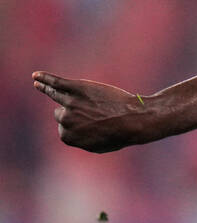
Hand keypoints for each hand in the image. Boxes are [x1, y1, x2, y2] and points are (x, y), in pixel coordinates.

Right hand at [33, 71, 148, 152]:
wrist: (134, 120)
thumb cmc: (120, 134)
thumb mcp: (98, 145)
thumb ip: (81, 140)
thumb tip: (71, 134)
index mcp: (67, 137)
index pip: (65, 128)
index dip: (81, 126)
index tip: (95, 127)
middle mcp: (65, 120)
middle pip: (62, 113)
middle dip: (76, 113)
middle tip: (97, 114)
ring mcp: (69, 103)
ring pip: (55, 95)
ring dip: (44, 88)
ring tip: (37, 84)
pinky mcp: (77, 88)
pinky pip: (56, 82)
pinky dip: (46, 79)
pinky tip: (37, 76)